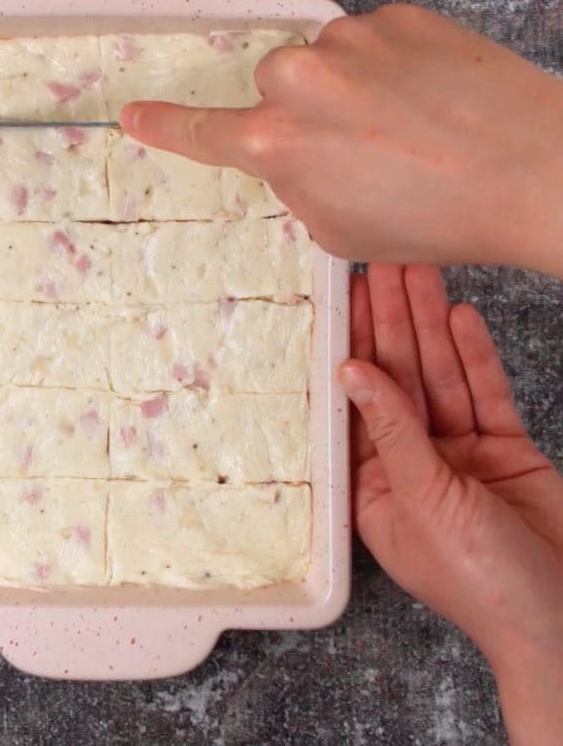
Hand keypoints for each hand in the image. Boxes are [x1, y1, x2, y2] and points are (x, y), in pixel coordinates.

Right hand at [120, 5, 562, 276]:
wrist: (529, 169)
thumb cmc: (435, 217)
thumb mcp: (338, 229)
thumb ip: (295, 185)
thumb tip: (295, 155)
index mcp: (279, 144)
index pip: (201, 132)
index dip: (163, 125)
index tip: (131, 113)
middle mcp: (301, 82)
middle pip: (270, 87)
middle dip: (296, 112)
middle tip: (350, 147)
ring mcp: (349, 41)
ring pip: (319, 60)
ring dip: (342, 88)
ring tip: (399, 125)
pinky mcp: (396, 16)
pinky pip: (367, 40)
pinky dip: (384, 67)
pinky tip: (423, 99)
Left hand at [342, 263, 562, 744]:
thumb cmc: (481, 581)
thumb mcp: (423, 500)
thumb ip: (392, 430)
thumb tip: (351, 371)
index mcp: (371, 485)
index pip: (355, 402)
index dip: (350, 347)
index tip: (343, 299)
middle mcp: (410, 463)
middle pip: (397, 380)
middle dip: (390, 323)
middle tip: (382, 265)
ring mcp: (458, 454)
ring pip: (440, 378)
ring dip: (428, 327)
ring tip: (417, 271)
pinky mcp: (503, 449)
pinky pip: (484, 394)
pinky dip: (474, 356)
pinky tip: (459, 317)